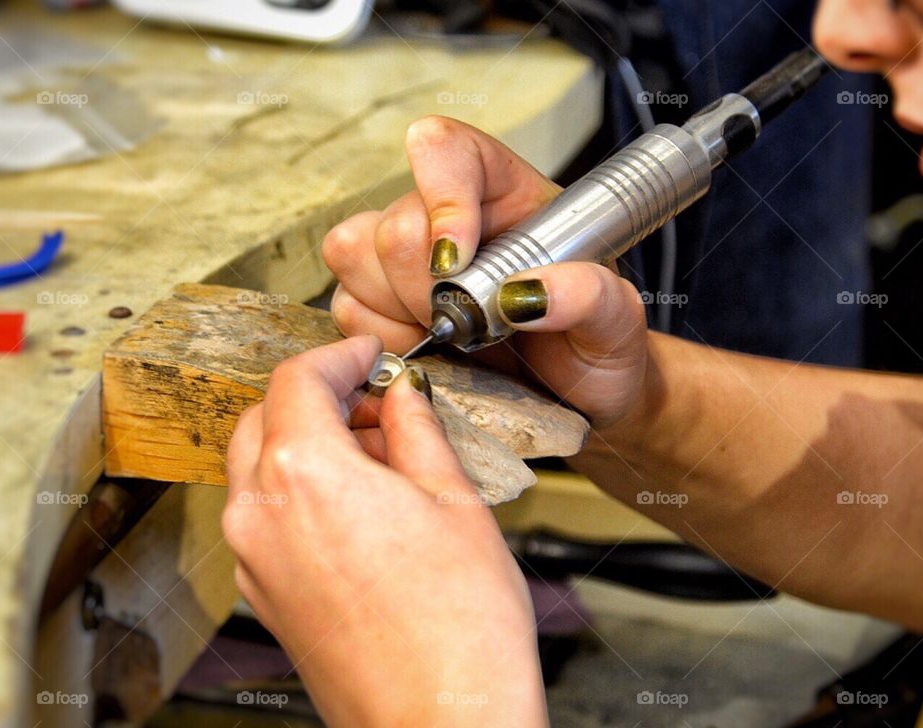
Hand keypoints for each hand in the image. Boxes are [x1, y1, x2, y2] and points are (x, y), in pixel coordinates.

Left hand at [222, 336, 546, 726]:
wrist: (444, 723)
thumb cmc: (460, 627)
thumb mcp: (453, 501)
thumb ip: (416, 431)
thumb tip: (402, 397)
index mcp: (305, 474)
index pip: (296, 379)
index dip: (338, 355)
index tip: (368, 355)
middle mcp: (261, 514)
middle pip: (265, 418)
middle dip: (318, 397)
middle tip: (378, 403)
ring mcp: (254, 559)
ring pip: (261, 467)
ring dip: (308, 442)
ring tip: (380, 458)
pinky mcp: (263, 594)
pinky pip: (266, 515)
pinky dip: (300, 489)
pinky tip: (360, 504)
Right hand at [322, 116, 647, 427]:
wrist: (577, 394)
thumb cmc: (597, 345)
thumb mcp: (617, 321)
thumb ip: (590, 296)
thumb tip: (528, 292)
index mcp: (507, 194)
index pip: (448, 150)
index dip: (441, 198)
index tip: (457, 264)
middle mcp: (450, 216)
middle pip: (394, 223)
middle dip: (427, 290)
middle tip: (474, 326)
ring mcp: (406, 258)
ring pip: (355, 256)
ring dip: (401, 313)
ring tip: (454, 338)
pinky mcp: (377, 302)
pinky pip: (346, 308)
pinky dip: (383, 339)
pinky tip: (428, 351)